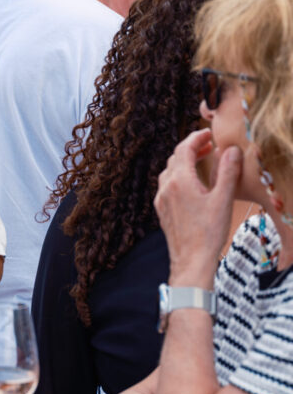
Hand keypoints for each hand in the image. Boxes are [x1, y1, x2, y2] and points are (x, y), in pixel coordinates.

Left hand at [154, 128, 241, 287]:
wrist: (191, 260)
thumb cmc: (208, 232)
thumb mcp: (223, 199)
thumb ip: (227, 172)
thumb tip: (231, 150)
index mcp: (180, 181)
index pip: (183, 149)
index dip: (196, 138)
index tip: (208, 134)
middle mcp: (166, 187)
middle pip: (174, 158)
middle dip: (191, 148)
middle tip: (209, 146)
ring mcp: (161, 199)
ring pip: (169, 171)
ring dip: (184, 162)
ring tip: (202, 161)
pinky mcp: (162, 209)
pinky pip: (166, 185)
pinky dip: (178, 176)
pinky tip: (191, 183)